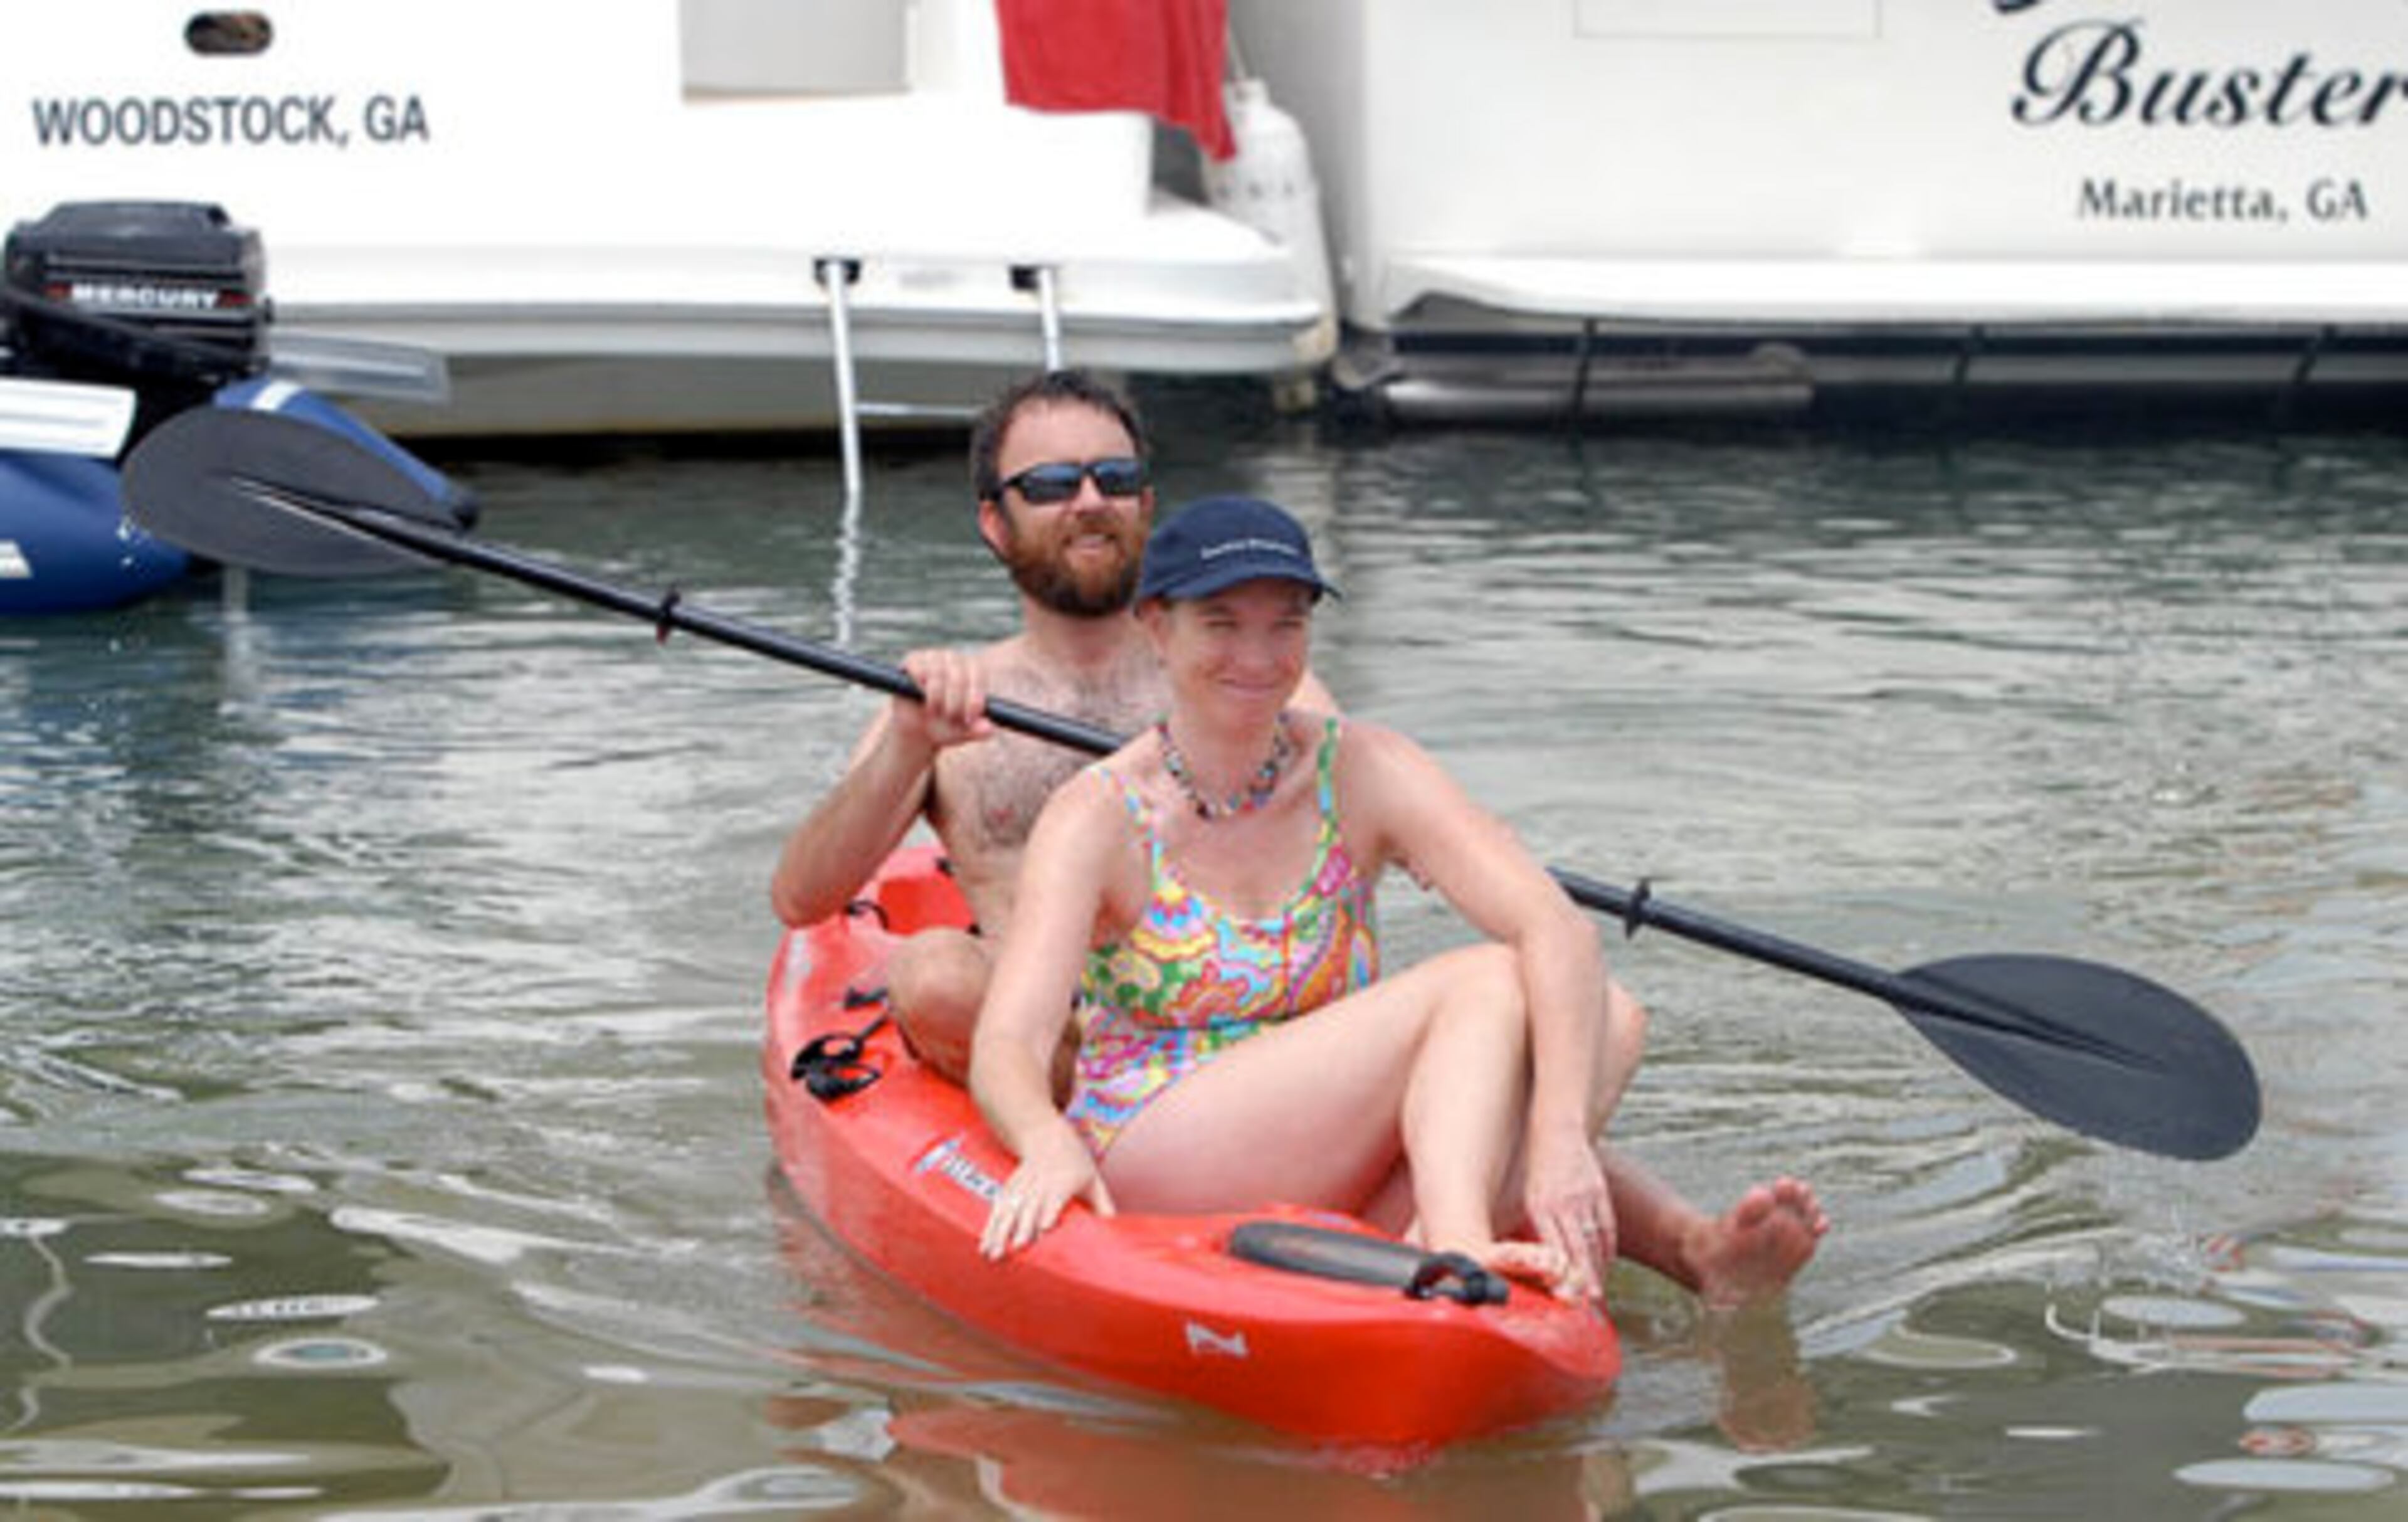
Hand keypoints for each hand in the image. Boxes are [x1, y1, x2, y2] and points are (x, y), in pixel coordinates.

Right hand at [896, 648, 995, 751]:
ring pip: (938, 673)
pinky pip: (919, 668)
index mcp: (973, 670)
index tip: (970, 716)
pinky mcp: (913, 660)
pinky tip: (920, 696)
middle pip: (959, 676)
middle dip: (955, 702)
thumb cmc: (944, 725)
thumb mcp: (961, 731)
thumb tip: (989, 728)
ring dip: (936, 697)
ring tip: (933, 711)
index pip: (979, 675)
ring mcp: (934, 656)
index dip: (975, 696)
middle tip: (950, 717)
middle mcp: (955, 659)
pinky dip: (920, 685)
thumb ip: (976, 730)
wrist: (916, 728)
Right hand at [980, 1125, 1114, 1259]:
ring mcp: (1022, 1184)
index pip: (1056, 1196)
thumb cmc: (1075, 1159)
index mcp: (1064, 1179)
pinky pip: (998, 1207)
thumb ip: (1102, 1204)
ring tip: (992, 1252)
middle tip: (1016, 1248)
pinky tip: (984, 1243)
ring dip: (1000, 1230)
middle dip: (1021, 1227)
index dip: (1050, 1210)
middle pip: (1029, 1205)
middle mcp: (1041, 1182)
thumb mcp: (1093, 1178)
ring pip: (1009, 1208)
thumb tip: (1115, 1230)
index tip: (1045, 1227)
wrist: (1044, 1133)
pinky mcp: (1010, 1188)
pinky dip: (990, 1225)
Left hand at [1523, 1131, 1615, 1300]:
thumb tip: (1536, 1255)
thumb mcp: (1527, 1194)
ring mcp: (1584, 1197)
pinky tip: (1605, 1263)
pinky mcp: (1599, 1191)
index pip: (1555, 1246)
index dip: (1562, 1273)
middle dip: (1584, 1278)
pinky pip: (1606, 1224)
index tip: (1565, 1294)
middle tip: (1589, 1301)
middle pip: (1578, 1248)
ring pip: (1594, 1239)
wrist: (1557, 1129)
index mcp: (1541, 1206)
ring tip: (1597, 1290)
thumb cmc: (1536, 1165)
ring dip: (1597, 1267)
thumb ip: (1535, 1223)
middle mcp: (1563, 1203)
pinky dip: (1606, 1247)